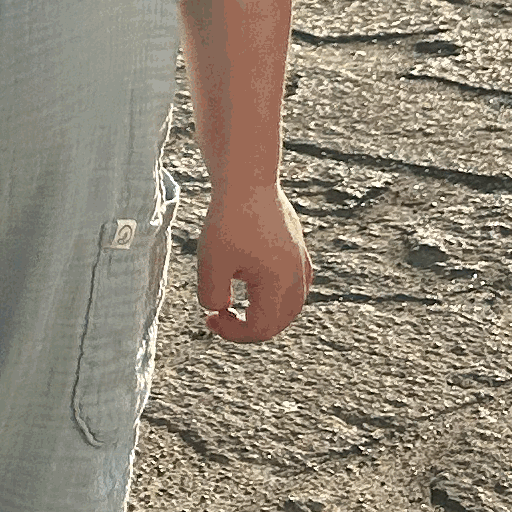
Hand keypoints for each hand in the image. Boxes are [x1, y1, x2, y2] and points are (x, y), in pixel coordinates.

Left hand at [196, 184, 310, 342]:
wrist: (248, 179)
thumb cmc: (228, 220)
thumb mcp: (210, 262)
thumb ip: (212, 296)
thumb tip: (222, 308)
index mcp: (279, 283)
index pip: (261, 328)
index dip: (233, 333)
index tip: (209, 318)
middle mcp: (297, 276)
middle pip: (280, 322)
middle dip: (249, 327)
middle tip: (220, 317)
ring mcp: (301, 261)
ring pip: (292, 305)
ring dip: (266, 313)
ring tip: (238, 307)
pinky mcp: (299, 248)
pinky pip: (297, 285)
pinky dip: (279, 296)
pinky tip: (257, 287)